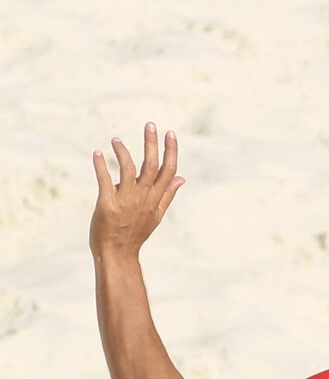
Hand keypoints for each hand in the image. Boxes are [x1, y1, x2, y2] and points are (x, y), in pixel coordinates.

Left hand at [90, 123, 184, 258]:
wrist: (118, 253)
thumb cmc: (136, 233)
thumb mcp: (157, 214)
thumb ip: (168, 194)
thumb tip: (182, 178)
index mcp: (156, 198)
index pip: (168, 170)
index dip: (170, 151)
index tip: (170, 134)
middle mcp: (143, 197)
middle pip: (151, 165)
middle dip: (152, 143)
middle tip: (150, 125)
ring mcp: (126, 200)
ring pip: (129, 169)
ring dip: (122, 152)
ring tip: (115, 139)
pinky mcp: (107, 204)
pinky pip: (105, 180)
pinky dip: (100, 165)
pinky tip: (97, 154)